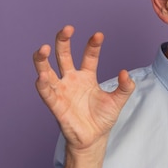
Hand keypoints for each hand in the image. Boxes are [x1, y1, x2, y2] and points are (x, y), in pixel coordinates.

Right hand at [33, 25, 134, 167]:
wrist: (93, 140)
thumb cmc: (102, 119)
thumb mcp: (117, 101)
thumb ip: (124, 88)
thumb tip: (126, 73)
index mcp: (87, 76)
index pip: (89, 55)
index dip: (93, 45)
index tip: (98, 34)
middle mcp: (71, 79)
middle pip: (63, 55)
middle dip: (63, 41)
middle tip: (67, 28)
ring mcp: (62, 91)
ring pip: (47, 71)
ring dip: (43, 60)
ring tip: (43, 48)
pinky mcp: (55, 104)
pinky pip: (46, 92)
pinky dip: (43, 84)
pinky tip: (41, 75)